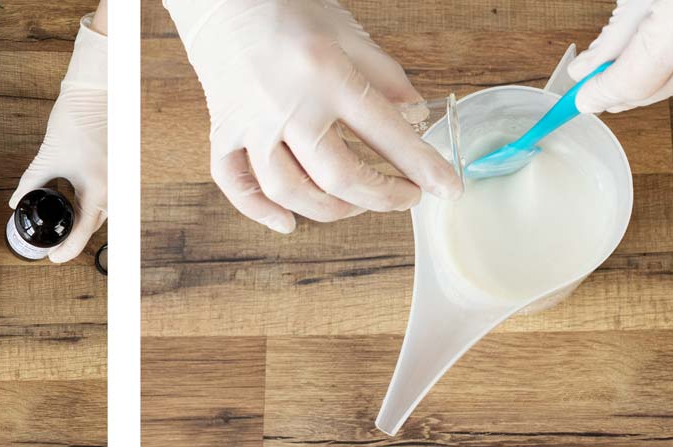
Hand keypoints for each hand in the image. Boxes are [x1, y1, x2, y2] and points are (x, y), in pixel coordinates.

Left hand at [9, 13, 106, 262]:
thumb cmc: (76, 121)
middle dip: (74, 238)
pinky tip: (74, 205)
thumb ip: (31, 182)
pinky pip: (104, 198)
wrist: (94, 95)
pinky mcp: (116, 171)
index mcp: (98, 189)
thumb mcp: (48, 157)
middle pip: (94, 226)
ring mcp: (117, 180)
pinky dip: (89, 206)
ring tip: (62, 228)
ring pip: (100, 213)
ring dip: (83, 222)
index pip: (82, 232)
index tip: (53, 258)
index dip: (67, 250)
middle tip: (54, 247)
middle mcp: (112, 188)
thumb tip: (15, 202)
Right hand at [164, 0, 461, 232]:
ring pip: (289, 190)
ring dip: (330, 210)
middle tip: (405, 196)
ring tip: (355, 204)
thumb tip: (415, 119)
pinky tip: (288, 222)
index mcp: (327, 75)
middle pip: (339, 177)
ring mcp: (252, 124)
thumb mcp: (349, 34)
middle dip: (382, 197)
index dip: (424, 167)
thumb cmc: (286, 10)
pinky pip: (236, 184)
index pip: (387, 133)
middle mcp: (288, 106)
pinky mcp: (225, 132)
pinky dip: (260, 211)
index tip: (448, 188)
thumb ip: (385, 78)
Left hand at [569, 0, 672, 112]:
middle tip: (595, 86)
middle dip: (619, 92)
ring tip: (628, 67)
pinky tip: (667, 57)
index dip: (600, 94)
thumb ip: (616, 31)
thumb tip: (588, 69)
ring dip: (650, 82)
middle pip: (655, 91)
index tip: (582, 98)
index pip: (631, 81)